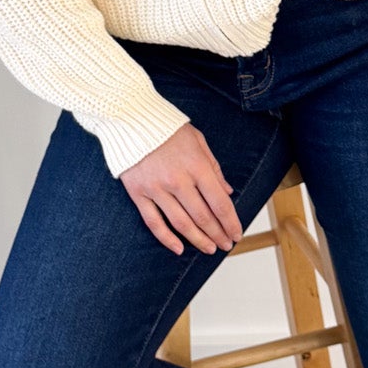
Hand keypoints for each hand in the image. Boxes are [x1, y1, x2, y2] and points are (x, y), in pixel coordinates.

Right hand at [120, 123, 243, 255]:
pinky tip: (178, 249)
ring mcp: (156, 188)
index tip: (236, 234)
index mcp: (197, 166)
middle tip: (226, 245)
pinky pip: (154, 222)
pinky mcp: (138, 193)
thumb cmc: (167, 128)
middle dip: (218, 234)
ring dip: (198, 240)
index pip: (219, 203)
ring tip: (209, 249)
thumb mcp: (198, 141)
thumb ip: (213, 167)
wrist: (130, 118)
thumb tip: (227, 192)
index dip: (231, 223)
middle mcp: (178, 180)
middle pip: (203, 217)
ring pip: (181, 224)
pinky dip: (167, 239)